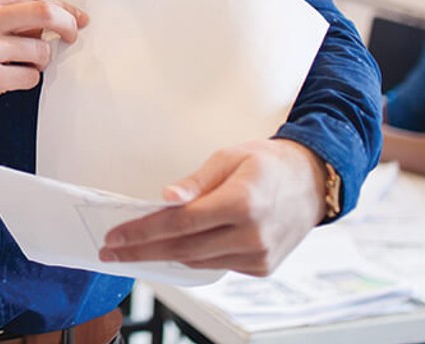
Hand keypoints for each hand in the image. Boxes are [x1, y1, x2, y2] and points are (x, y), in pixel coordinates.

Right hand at [0, 0, 87, 112]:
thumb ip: (14, 12)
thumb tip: (57, 18)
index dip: (64, 7)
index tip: (77, 17)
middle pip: (45, 14)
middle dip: (67, 25)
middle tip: (71, 35)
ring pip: (41, 50)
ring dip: (40, 59)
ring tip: (21, 61)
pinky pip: (30, 77)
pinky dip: (27, 78)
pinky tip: (9, 76)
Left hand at [99, 138, 326, 275]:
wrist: (313, 181)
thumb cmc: (268, 162)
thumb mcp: (230, 156)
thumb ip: (196, 180)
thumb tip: (166, 196)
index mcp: (242, 202)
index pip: (180, 223)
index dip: (142, 232)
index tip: (115, 237)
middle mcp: (251, 235)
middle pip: (183, 248)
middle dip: (141, 251)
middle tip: (110, 252)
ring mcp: (258, 256)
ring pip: (197, 262)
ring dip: (163, 257)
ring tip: (135, 250)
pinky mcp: (262, 268)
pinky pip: (216, 265)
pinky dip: (193, 257)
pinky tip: (174, 248)